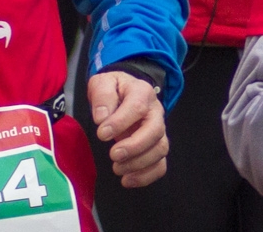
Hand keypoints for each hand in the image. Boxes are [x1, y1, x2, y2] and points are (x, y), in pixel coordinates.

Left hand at [87, 71, 167, 187]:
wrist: (123, 95)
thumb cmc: (113, 90)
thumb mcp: (103, 82)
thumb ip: (102, 96)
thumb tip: (102, 117)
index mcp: (142, 92)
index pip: (137, 107)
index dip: (120, 123)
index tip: (101, 134)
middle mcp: (155, 112)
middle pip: (155, 131)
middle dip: (134, 146)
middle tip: (113, 154)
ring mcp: (159, 131)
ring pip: (160, 149)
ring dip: (139, 163)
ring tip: (117, 168)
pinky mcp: (156, 147)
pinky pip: (161, 165)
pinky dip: (146, 176)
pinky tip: (127, 180)